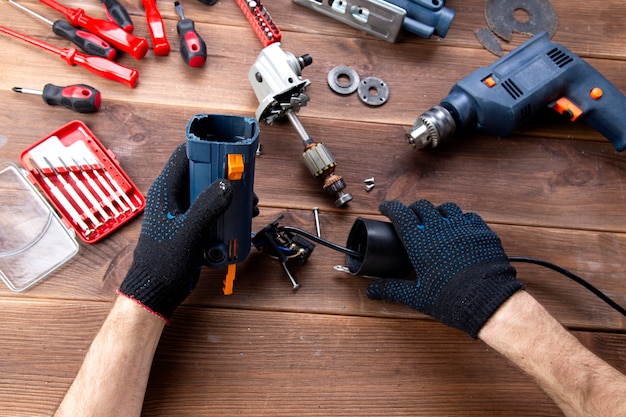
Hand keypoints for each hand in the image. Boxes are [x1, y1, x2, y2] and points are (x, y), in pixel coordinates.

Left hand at [118, 144, 232, 321]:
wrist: (158, 289)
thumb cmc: (163, 262)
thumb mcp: (189, 232)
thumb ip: (207, 206)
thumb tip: (226, 185)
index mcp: (165, 190)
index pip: (185, 156)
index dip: (207, 149)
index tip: (228, 152)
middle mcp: (174, 196)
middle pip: (203, 173)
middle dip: (226, 177)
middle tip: (245, 185)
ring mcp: (184, 211)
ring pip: (210, 192)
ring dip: (230, 196)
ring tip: (249, 205)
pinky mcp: (192, 224)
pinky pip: (212, 210)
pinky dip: (227, 212)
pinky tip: (241, 220)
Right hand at [366, 199, 523, 337]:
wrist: (488, 300)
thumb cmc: (452, 299)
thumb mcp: (417, 296)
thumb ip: (392, 289)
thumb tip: (373, 291)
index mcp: (420, 242)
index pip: (400, 213)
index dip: (390, 207)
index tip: (386, 208)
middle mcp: (440, 228)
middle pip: (422, 206)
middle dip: (413, 209)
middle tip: (410, 217)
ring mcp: (463, 227)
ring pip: (446, 207)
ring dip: (437, 211)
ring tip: (435, 220)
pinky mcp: (482, 231)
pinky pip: (469, 216)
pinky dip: (460, 218)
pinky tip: (459, 228)